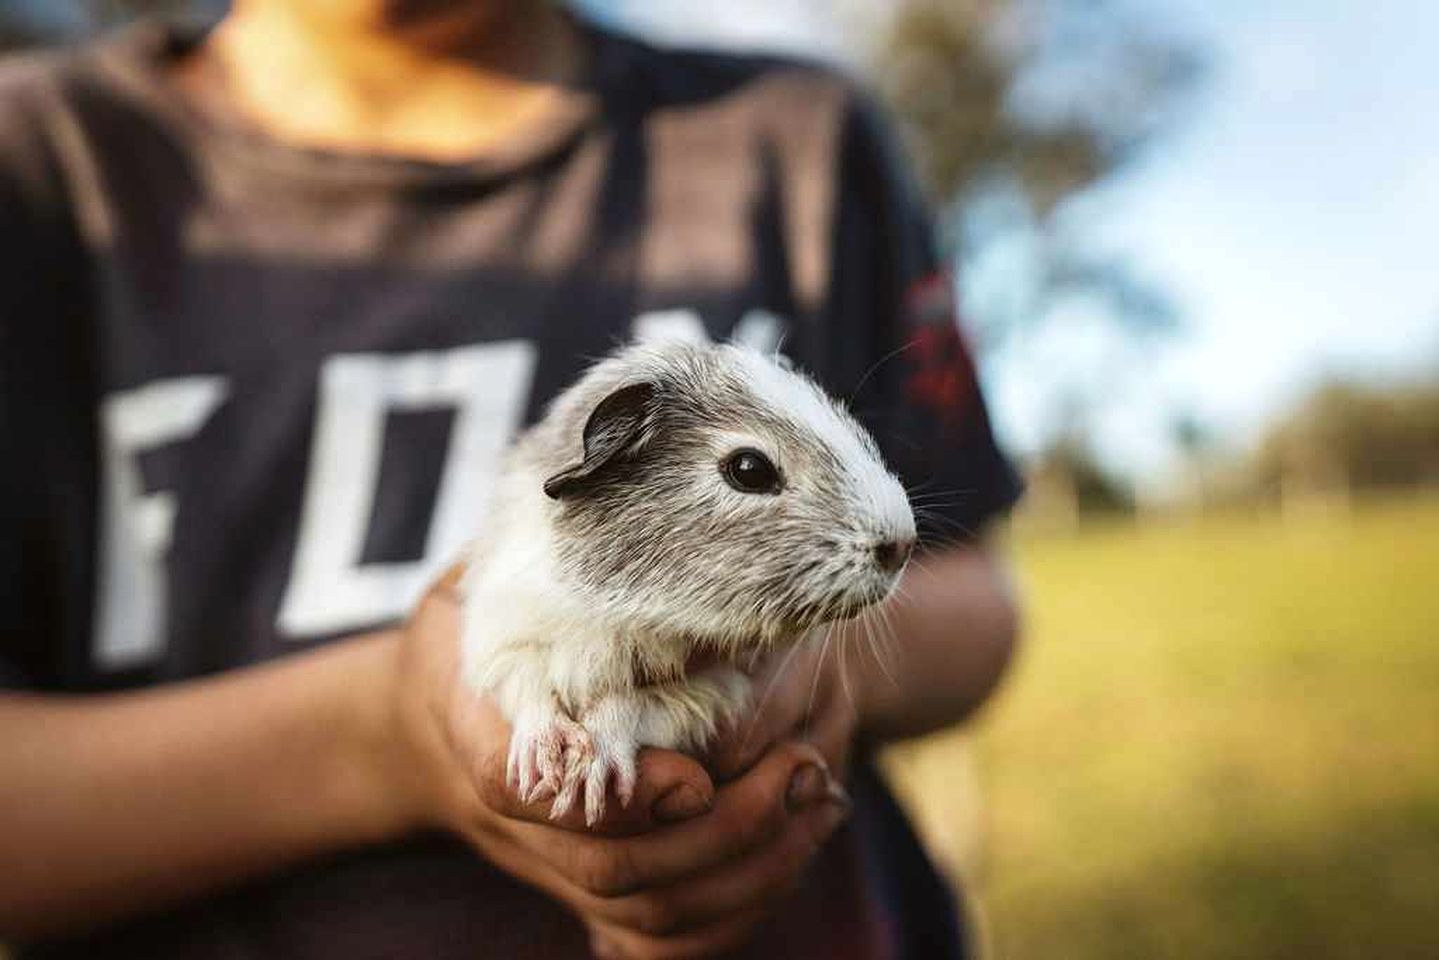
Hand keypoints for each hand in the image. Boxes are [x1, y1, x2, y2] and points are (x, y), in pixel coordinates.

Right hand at [385, 566, 852, 958]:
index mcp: (476, 720)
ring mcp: (553, 858)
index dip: (612, 791)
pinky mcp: (592, 881)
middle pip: (608, 864)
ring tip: (818, 795)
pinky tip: (802, 832)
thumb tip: (602, 456)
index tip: (691, 776)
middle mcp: (512, 812)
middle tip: (798, 772)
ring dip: (748, 867)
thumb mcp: (486, 569)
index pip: (522, 780)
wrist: (436, 715)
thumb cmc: (482, 619)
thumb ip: (535, 545)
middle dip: (716, 833)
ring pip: (648, 908)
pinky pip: (664, 933)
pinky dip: (740, 903)